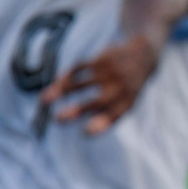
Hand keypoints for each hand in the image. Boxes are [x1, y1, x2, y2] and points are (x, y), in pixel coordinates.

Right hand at [40, 34, 161, 135]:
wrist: (143, 55)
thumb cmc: (129, 87)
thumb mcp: (126, 101)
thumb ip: (108, 115)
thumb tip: (87, 133)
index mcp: (129, 101)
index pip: (116, 114)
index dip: (102, 124)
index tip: (85, 133)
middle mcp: (122, 87)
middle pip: (100, 100)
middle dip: (79, 110)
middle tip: (58, 120)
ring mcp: (112, 72)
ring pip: (83, 82)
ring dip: (62, 90)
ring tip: (44, 100)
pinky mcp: (103, 58)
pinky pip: (80, 68)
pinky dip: (67, 76)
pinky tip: (56, 83)